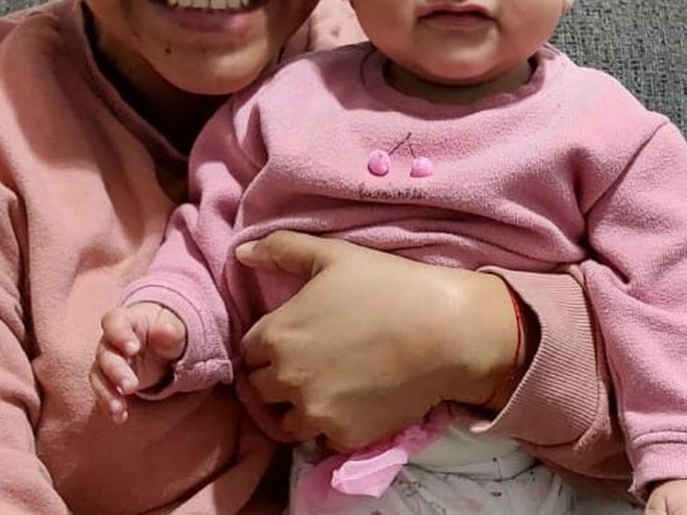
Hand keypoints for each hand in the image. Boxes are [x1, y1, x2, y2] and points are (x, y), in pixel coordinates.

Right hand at [89, 302, 186, 423]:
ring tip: (119, 409)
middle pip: (106, 353)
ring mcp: (107, 362)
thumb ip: (170, 332)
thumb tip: (164, 330)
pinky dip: (111, 405)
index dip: (120, 334)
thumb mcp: (174, 331)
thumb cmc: (166, 332)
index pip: (114, 322)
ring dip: (108, 393)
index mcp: (127, 320)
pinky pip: (104, 393)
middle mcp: (111, 341)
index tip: (133, 348)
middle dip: (116, 371)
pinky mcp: (108, 381)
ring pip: (99, 376)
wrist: (161, 347)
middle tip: (131, 386)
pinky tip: (121, 418)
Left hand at [236, 231, 520, 450]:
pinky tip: (354, 399)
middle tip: (313, 359)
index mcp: (277, 335)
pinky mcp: (343, 437)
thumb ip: (283, 249)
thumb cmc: (387, 284)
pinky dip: (331, 423)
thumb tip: (242, 254)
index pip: (249, 350)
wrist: (445, 331)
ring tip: (330, 383)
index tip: (296, 335)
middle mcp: (286, 380)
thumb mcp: (334, 254)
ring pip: (286, 419)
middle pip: (260, 388)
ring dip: (298, 404)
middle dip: (278, 374)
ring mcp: (314, 413)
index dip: (270, 341)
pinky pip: (321, 437)